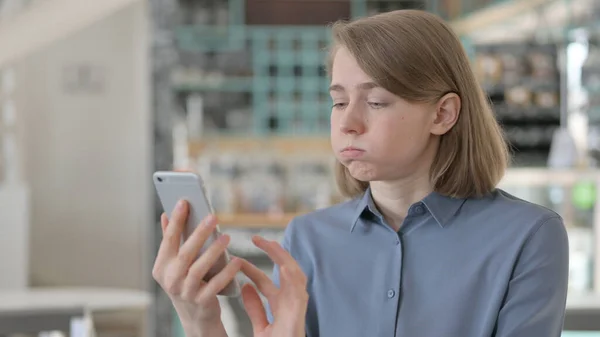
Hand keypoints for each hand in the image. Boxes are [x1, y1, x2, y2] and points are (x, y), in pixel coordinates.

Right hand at [152, 200, 242, 331]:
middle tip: (213, 216)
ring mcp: (185, 292)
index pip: (168, 239)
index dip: (176, 220)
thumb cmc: (185, 283)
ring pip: (199, 268)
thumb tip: (165, 214)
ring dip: (214, 251)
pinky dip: (227, 272)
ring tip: (227, 237)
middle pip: (185, 252)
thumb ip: (170, 241)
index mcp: (161, 267)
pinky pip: (215, 285)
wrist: (194, 317)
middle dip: (199, 233)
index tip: (184, 201)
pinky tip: (237, 261)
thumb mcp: (173, 265)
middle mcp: (170, 279)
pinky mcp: (201, 302)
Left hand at [239, 236, 307, 336]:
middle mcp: (290, 302)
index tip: (238, 258)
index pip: (266, 281)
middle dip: (272, 253)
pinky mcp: (300, 311)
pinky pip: (299, 289)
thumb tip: (245, 287)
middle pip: (283, 270)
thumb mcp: (261, 326)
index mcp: (280, 306)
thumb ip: (255, 307)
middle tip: (255, 238)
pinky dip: (292, 275)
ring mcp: (297, 305)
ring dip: (282, 257)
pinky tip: (282, 264)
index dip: (253, 268)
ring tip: (268, 244)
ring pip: (295, 274)